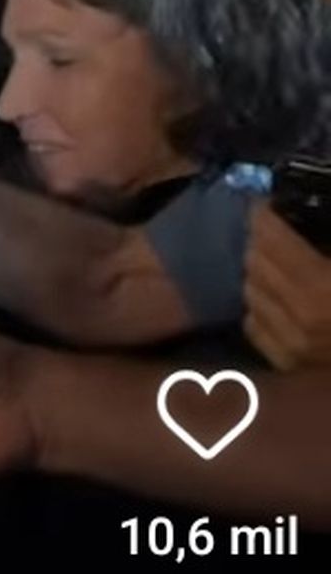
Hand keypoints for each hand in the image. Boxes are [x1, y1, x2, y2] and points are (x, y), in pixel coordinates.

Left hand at [245, 204, 330, 370]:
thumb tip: (312, 217)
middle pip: (254, 261)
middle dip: (261, 242)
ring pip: (250, 291)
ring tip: (278, 268)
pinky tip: (280, 303)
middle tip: (275, 235)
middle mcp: (300, 315)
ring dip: (259, 274)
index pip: (270, 236)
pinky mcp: (289, 367)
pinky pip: (254, 324)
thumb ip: (324, 241)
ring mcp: (292, 345)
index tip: (268, 206)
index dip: (264, 215)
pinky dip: (262, 309)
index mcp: (322, 286)